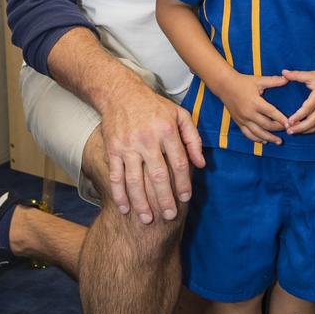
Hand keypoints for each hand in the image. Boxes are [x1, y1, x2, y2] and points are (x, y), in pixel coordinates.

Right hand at [101, 78, 204, 224]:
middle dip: (164, 199)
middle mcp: (147, 139)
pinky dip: (119, 194)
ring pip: (135, 180)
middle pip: (158, 175)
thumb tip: (201, 164)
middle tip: (170, 216)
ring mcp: (127, 146)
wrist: (121, 94)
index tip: (186, 198)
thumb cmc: (154, 106)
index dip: (184, 183)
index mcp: (166, 130)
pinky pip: (116, 176)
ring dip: (141, 202)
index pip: (179, 162)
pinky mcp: (112, 150)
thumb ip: (193, 139)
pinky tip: (125, 209)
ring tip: (148, 219)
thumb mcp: (180, 115)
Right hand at [221, 71, 288, 144]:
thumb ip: (273, 81)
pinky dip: (256, 139)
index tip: (290, 124)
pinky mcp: (238, 122)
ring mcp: (243, 119)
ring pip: (258, 133)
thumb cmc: (243, 82)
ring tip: (279, 141)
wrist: (224, 85)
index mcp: (255, 102)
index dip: (281, 119)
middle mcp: (249, 113)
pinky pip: (248, 134)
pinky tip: (264, 141)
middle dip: (278, 129)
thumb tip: (287, 79)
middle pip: (266, 125)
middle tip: (288, 130)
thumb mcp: (258, 80)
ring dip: (269, 138)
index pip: (271, 113)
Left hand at [282, 67, 314, 133]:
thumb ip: (296, 75)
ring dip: (304, 131)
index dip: (298, 116)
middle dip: (300, 128)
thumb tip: (283, 72)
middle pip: (312, 122)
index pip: (307, 109)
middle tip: (288, 131)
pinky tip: (302, 130)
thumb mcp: (311, 75)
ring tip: (292, 132)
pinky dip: (310, 129)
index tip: (289, 121)